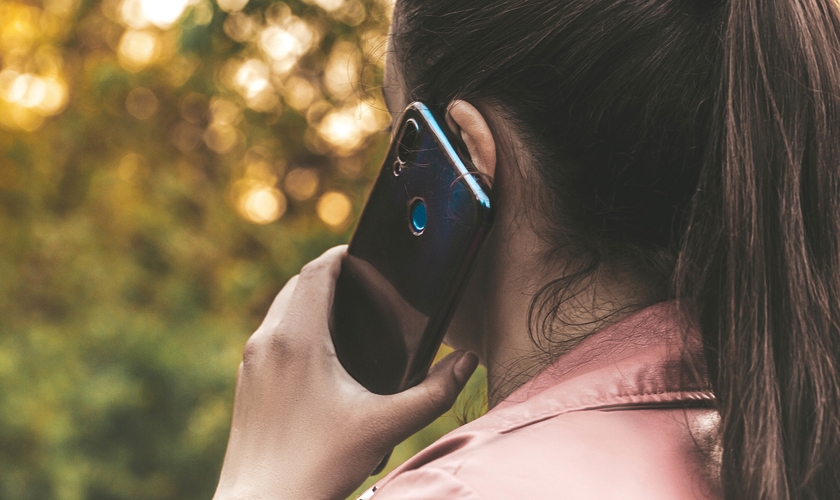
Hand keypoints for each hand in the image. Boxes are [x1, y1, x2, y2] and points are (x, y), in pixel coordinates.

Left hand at [213, 246, 478, 499]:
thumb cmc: (317, 466)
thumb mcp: (384, 427)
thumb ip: (434, 392)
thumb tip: (466, 362)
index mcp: (298, 339)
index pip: (317, 270)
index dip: (341, 254)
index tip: (362, 253)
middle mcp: (267, 341)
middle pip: (297, 284)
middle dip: (327, 275)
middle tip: (360, 281)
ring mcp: (251, 362)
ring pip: (280, 308)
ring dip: (308, 299)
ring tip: (344, 311)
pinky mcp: (246, 382)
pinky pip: (270, 334)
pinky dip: (294, 325)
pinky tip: (319, 352)